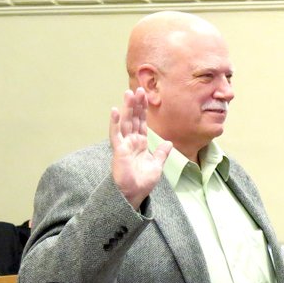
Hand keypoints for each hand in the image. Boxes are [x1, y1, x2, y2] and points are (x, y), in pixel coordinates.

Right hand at [109, 87, 171, 209]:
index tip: (145, 96)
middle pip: (134, 119)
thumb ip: (161, 153)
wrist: (135, 194)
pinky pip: (116, 134)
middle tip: (138, 88)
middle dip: (136, 104)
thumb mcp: (157, 165)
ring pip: (126, 122)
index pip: (142, 122)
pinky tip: (115, 110)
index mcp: (141, 143)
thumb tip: (168, 143)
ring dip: (127, 108)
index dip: (143, 109)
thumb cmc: (143, 182)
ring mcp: (124, 145)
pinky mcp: (119, 150)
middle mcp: (132, 141)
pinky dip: (115, 123)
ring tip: (129, 93)